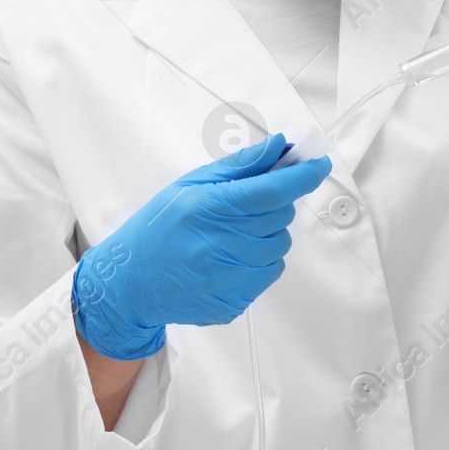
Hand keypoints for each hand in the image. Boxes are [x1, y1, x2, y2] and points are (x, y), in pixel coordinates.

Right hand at [72, 133, 330, 359]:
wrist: (130, 284)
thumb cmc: (158, 229)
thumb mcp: (191, 185)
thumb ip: (240, 166)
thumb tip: (279, 147)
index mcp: (209, 208)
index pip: (272, 190)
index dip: (302, 175)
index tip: (318, 164)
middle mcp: (220, 244)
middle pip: (281, 215)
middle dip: (275, 203)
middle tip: (247, 205)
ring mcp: (228, 278)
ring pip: (280, 245)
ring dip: (268, 233)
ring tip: (233, 234)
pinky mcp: (233, 302)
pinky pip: (269, 273)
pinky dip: (260, 261)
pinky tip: (231, 257)